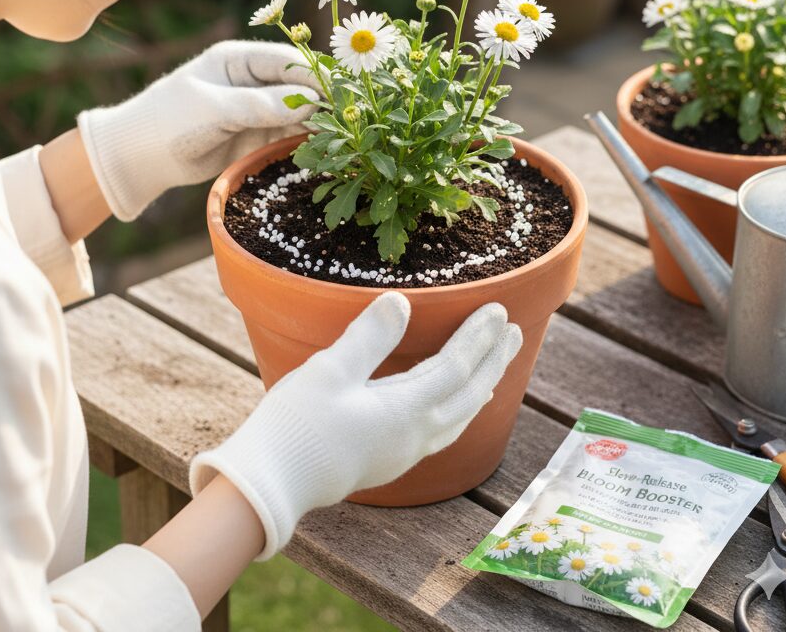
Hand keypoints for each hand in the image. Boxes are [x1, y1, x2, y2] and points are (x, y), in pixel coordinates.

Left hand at [77, 40, 320, 220]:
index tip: (341, 92)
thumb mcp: (213, 110)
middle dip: (324, 99)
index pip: (288, 61)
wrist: (139, 158)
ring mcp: (256, 108)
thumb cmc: (168, 121)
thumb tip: (310, 103)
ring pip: (298, 112)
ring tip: (344, 137)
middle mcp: (251, 79)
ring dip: (319, 123)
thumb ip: (260, 106)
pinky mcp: (256, 135)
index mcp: (238, 58)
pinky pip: (289, 135)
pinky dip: (306, 141)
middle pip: (299, 85)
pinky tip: (324, 151)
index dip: (317, 75)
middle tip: (352, 118)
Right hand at [189, 292, 522, 558]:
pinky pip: (442, 432)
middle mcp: (416, 436)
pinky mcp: (388, 461)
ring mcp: (404, 453)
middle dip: (493, 361)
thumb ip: (369, 336)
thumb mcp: (330, 370)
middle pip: (468, 394)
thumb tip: (402, 301)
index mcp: (406, 410)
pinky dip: (460, 411)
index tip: (499, 311)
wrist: (271, 483)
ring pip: (459, 418)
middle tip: (515, 333)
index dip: (479, 338)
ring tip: (496, 369)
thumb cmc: (296, 424)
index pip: (456, 368)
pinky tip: (451, 410)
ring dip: (481, 386)